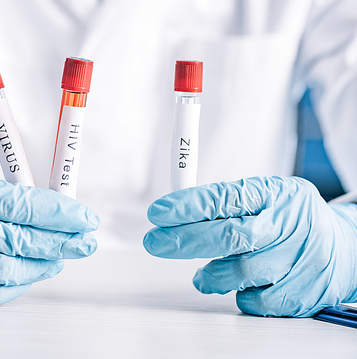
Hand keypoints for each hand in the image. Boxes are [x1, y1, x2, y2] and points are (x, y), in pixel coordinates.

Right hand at [0, 170, 97, 307]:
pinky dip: (16, 285)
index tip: (83, 217)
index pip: (20, 205)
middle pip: (18, 240)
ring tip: (63, 256)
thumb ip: (3, 197)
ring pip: (7, 273)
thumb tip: (51, 210)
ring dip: (42, 266)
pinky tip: (33, 274)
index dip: (58, 213)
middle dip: (59, 242)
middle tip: (86, 240)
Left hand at [143, 176, 356, 316]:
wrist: (346, 247)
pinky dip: (240, 295)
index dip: (189, 206)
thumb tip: (177, 211)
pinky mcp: (302, 293)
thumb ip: (229, 202)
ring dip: (212, 274)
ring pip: (241, 272)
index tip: (160, 213)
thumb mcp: (268, 195)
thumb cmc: (294, 218)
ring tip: (203, 275)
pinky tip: (238, 286)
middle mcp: (288, 224)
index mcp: (275, 194)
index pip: (226, 198)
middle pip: (230, 235)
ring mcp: (298, 259)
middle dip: (186, 240)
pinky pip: (257, 300)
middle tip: (157, 242)